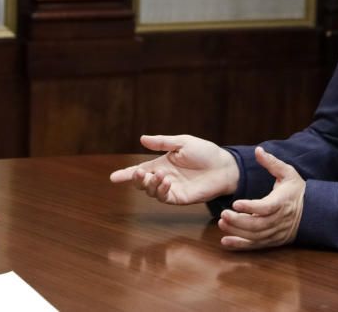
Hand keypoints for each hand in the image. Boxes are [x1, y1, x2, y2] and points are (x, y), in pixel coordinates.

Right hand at [109, 134, 239, 204]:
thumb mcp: (182, 142)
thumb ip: (162, 142)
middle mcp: (164, 178)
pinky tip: (166, 181)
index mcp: (162, 164)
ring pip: (151, 191)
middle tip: (138, 173)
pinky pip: (165, 198)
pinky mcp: (180, 198)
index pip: (140, 170)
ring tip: (159, 175)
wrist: (224, 166)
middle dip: (136, 180)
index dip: (126, 174)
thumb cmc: (205, 152)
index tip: (113, 177)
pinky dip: (161, 190)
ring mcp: (171, 189)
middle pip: (142, 183)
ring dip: (150, 184)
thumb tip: (142, 139)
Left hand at [218, 147, 304, 250]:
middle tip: (223, 214)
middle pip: (257, 225)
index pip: (266, 207)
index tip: (236, 202)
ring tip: (221, 223)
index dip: (250, 207)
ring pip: (255, 236)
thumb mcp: (288, 172)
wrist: (314, 212)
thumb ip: (272, 162)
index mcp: (282, 202)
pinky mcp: (273, 241)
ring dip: (237, 232)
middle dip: (238, 221)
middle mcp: (279, 220)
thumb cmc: (297, 190)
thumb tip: (258, 150)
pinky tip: (225, 241)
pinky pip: (255, 246)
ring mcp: (276, 232)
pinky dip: (240, 245)